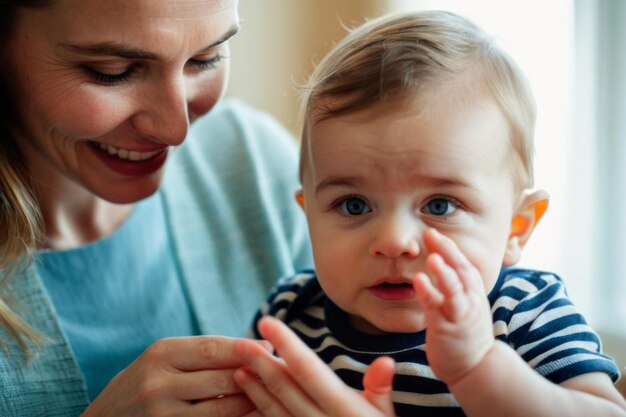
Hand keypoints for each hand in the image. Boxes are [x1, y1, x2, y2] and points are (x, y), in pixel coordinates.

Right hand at [82, 336, 266, 416]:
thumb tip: (254, 347)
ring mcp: (162, 415)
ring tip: (273, 393)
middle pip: (220, 378)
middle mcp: (158, 384)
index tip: (269, 348)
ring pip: (222, 408)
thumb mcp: (162, 358)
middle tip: (279, 370)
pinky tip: (252, 414)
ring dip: (251, 401)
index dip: (244, 349)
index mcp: (159, 354)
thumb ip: (200, 353)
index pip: (211, 348)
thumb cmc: (144, 382)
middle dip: (254, 374)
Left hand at [233, 317, 396, 416]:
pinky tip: (248, 397)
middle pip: (285, 388)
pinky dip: (258, 411)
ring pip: (274, 410)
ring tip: (238, 367)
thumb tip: (385, 361)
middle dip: (260, 363)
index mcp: (344, 409)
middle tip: (240, 342)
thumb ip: (380, 388)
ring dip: (254, 389)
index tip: (266, 322)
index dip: (286, 344)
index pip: (309, 370)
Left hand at [412, 228, 494, 385]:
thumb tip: (441, 264)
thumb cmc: (464, 334)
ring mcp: (460, 314)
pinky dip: (429, 293)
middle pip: (462, 270)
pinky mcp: (448, 329)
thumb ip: (453, 286)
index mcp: (473, 293)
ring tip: (432, 257)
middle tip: (431, 232)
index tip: (435, 232)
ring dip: (444, 272)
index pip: (464, 264)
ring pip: (455, 289)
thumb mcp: (463, 305)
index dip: (451, 248)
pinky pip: (438, 308)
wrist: (475, 368)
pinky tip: (418, 280)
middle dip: (447, 250)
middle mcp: (470, 300)